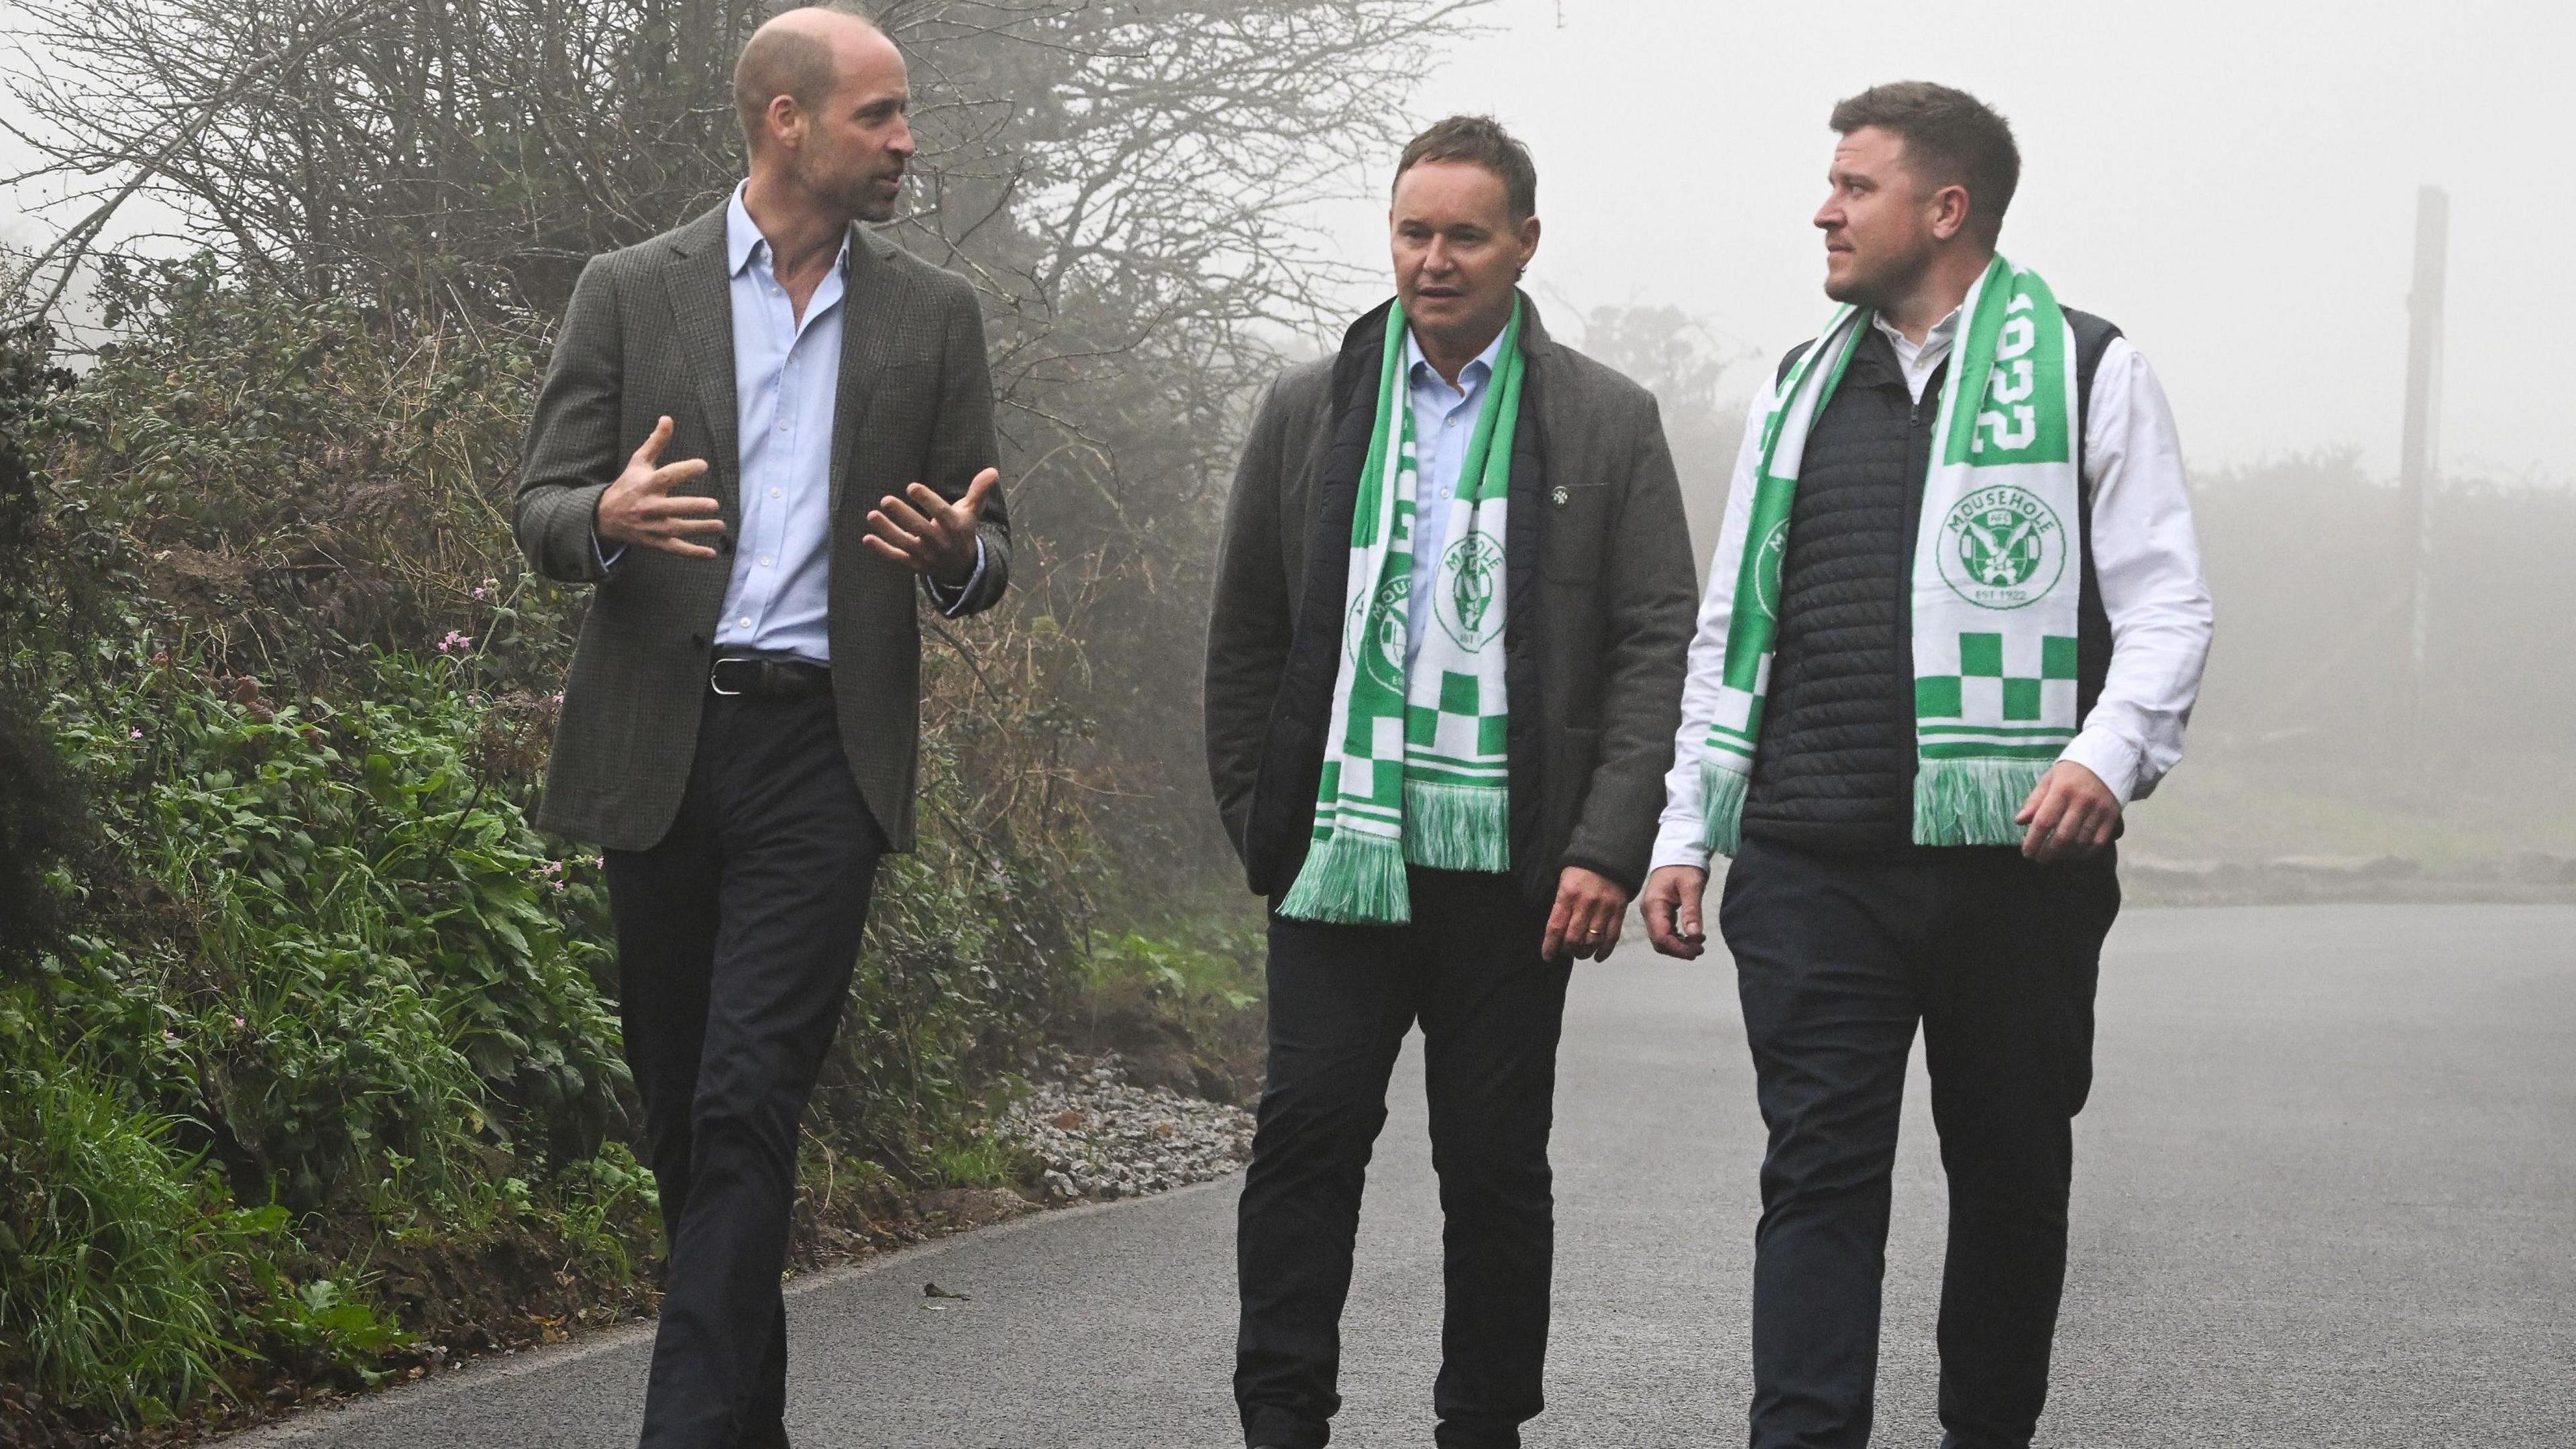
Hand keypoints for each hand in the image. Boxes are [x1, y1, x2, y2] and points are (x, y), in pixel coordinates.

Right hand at [594, 416, 720, 558]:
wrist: (604, 517)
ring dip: (699, 529)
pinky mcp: (654, 543)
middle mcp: (648, 507)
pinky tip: (712, 553)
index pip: (665, 477)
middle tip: (714, 504)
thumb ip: (655, 442)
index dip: (684, 471)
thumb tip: (668, 418)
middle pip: (671, 508)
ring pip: (676, 530)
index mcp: (645, 485)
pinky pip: (674, 550)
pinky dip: (693, 553)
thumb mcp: (638, 462)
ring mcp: (651, 527)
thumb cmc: (628, 485)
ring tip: (720, 526)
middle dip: (692, 507)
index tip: (703, 465)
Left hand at [863, 468, 999, 586]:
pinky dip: (882, 550)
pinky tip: (868, 538)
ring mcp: (926, 555)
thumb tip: (992, 470)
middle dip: (903, 515)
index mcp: (954, 526)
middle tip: (885, 499)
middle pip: (920, 528)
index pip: (941, 512)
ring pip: (905, 543)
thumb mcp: (972, 511)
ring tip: (871, 515)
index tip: (912, 486)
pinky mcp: (914, 563)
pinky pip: (897, 557)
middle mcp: (940, 542)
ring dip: (887, 530)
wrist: (962, 567)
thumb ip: (978, 491)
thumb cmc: (962, 531)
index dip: (927, 500)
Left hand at [1542, 866, 1629, 962]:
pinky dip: (1604, 951)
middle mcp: (1586, 903)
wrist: (1609, 854)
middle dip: (1568, 950)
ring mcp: (1604, 908)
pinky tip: (1597, 957)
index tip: (1547, 956)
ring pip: (1592, 941)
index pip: (1556, 927)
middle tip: (1566, 950)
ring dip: (1584, 952)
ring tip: (1580, 952)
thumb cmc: (1580, 869)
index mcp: (1568, 894)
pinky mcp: (1619, 911)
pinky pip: (1612, 937)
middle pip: (1574, 938)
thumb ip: (1560, 904)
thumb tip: (1555, 931)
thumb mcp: (1563, 881)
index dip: (1550, 946)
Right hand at [1641, 864, 1708, 959]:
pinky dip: (1677, 938)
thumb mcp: (1692, 887)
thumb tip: (1695, 935)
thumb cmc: (1685, 866)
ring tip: (1698, 944)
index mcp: (1653, 905)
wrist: (1678, 853)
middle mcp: (1649, 911)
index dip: (1678, 948)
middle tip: (1700, 949)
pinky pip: (1665, 932)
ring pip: (1661, 939)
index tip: (1697, 950)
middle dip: (1679, 950)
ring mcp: (1652, 912)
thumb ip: (1692, 911)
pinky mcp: (1658, 912)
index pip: (1661, 937)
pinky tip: (1691, 936)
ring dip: (1679, 946)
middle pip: (1659, 942)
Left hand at [2016, 760, 2120, 863]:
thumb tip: (2019, 821)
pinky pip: (2098, 843)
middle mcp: (2081, 801)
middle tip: (2040, 859)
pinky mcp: (2112, 817)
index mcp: (2062, 790)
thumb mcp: (2049, 779)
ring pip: (2080, 842)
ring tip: (2055, 856)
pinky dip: (2084, 853)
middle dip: (2048, 853)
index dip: (2033, 841)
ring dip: (2065, 854)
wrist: (2108, 760)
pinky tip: (2074, 853)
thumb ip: (2035, 801)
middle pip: (2063, 836)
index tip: (2027, 852)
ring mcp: (2099, 810)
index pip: (2044, 821)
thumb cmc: (2072, 772)